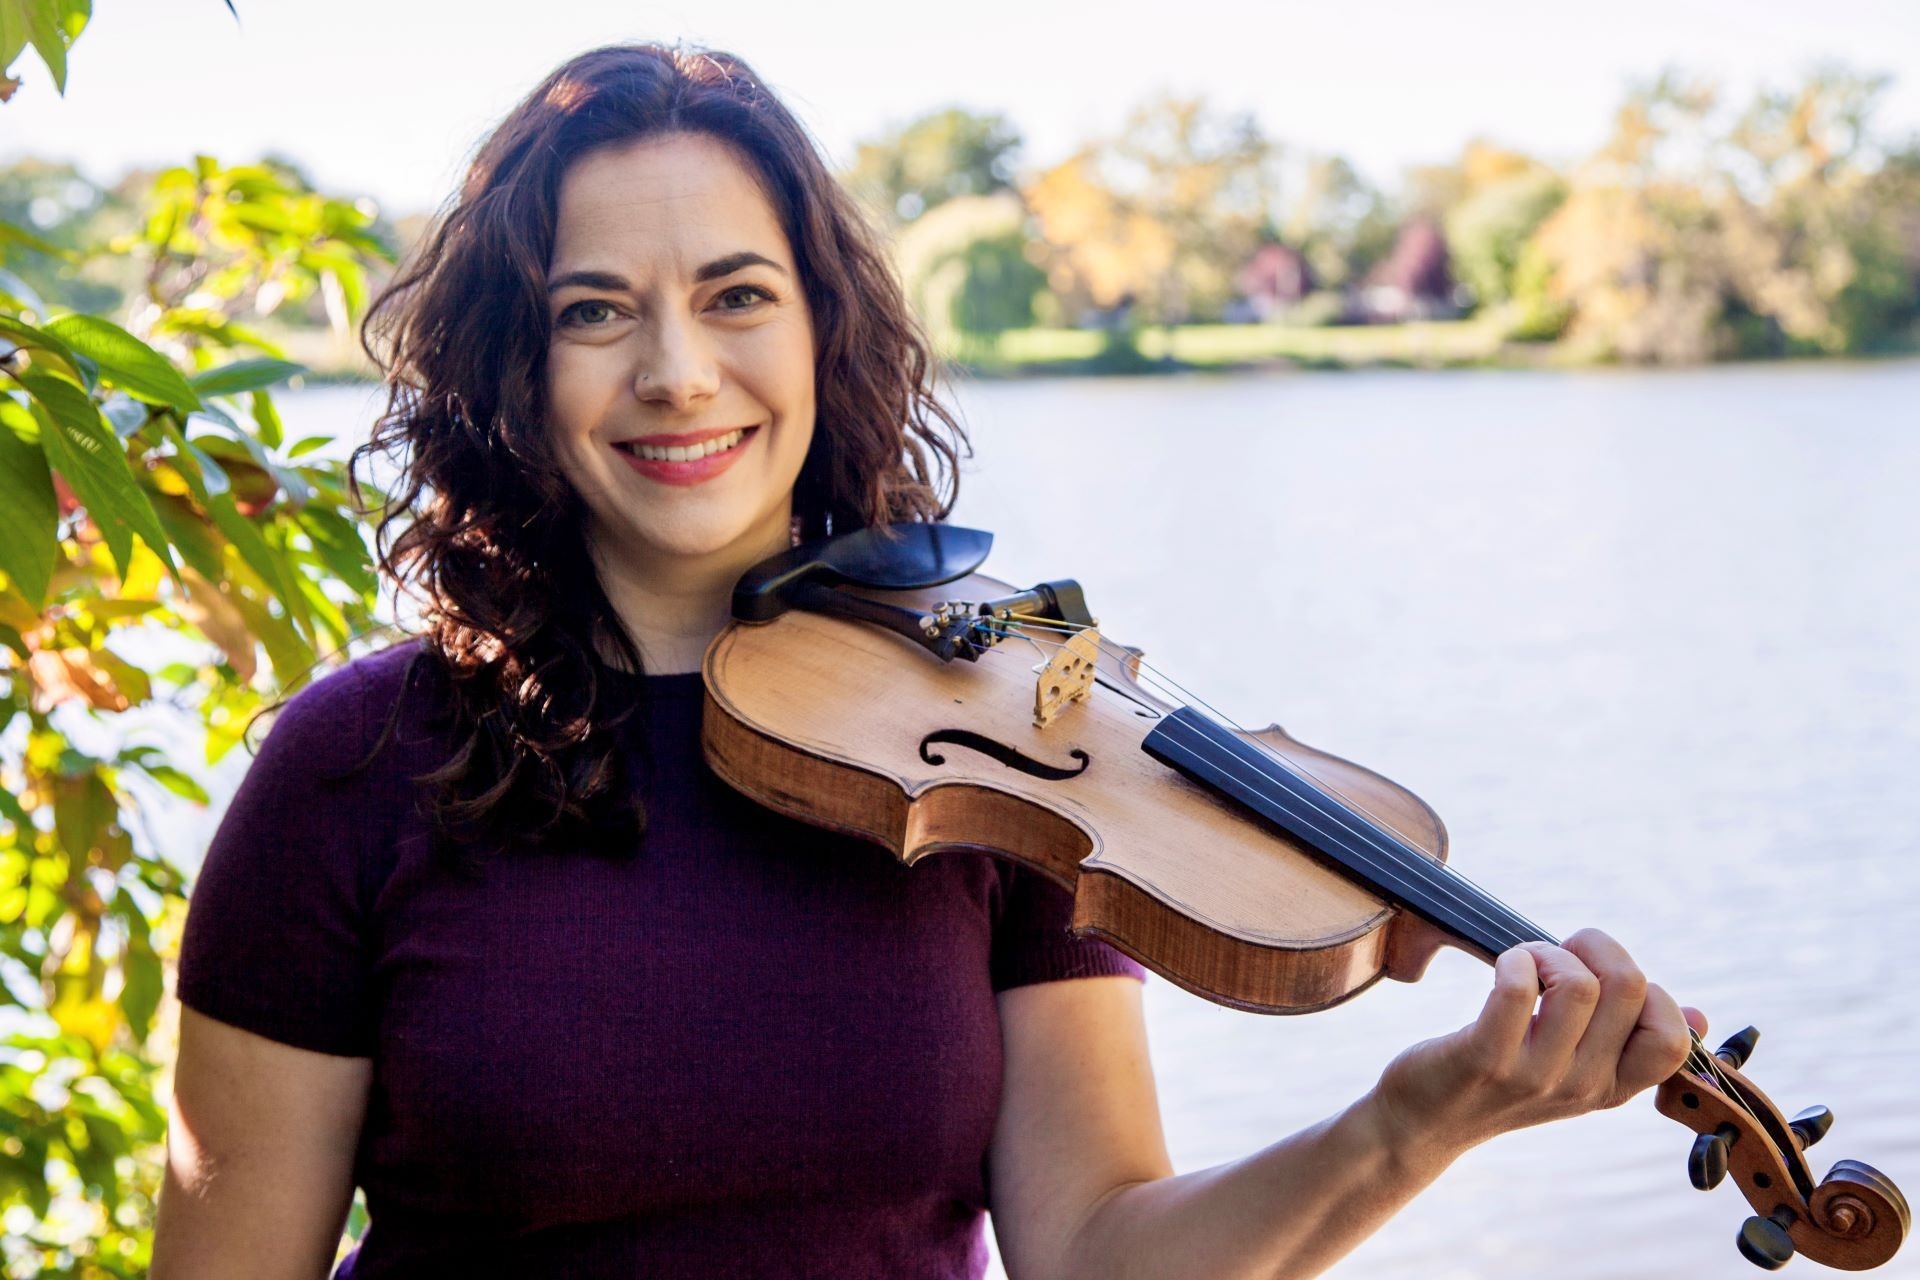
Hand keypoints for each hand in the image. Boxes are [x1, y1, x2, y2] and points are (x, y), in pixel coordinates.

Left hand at [1371, 929, 1706, 1162]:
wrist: (1423, 1123)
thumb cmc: (1502, 1078)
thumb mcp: (1575, 1068)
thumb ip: (1632, 1042)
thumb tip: (1699, 1017)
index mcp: (1614, 1087)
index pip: (1672, 1037)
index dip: (1650, 989)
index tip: (1605, 983)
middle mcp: (1584, 1086)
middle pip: (1630, 988)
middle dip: (1595, 947)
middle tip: (1559, 956)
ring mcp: (1536, 1075)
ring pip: (1578, 983)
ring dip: (1548, 952)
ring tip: (1525, 964)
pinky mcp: (1486, 1058)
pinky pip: (1517, 987)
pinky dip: (1514, 961)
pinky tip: (1503, 969)